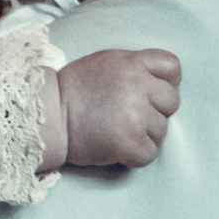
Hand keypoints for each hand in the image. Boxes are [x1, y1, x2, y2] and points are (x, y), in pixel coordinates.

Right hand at [57, 49, 181, 168]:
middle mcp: (137, 86)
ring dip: (145, 134)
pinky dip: (136, 155)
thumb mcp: (105, 63)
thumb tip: (160, 82)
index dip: (165, 82)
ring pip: (162, 130)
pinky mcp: (129, 143)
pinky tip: (118, 148)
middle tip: (129, 117)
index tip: (150, 93)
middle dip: (155, 111)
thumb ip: (134, 67)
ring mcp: (135, 116)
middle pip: (172, 102)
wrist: (46, 116)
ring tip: (118, 131)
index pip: (173, 67)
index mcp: (132, 63)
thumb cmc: (73, 91)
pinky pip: (150, 154)